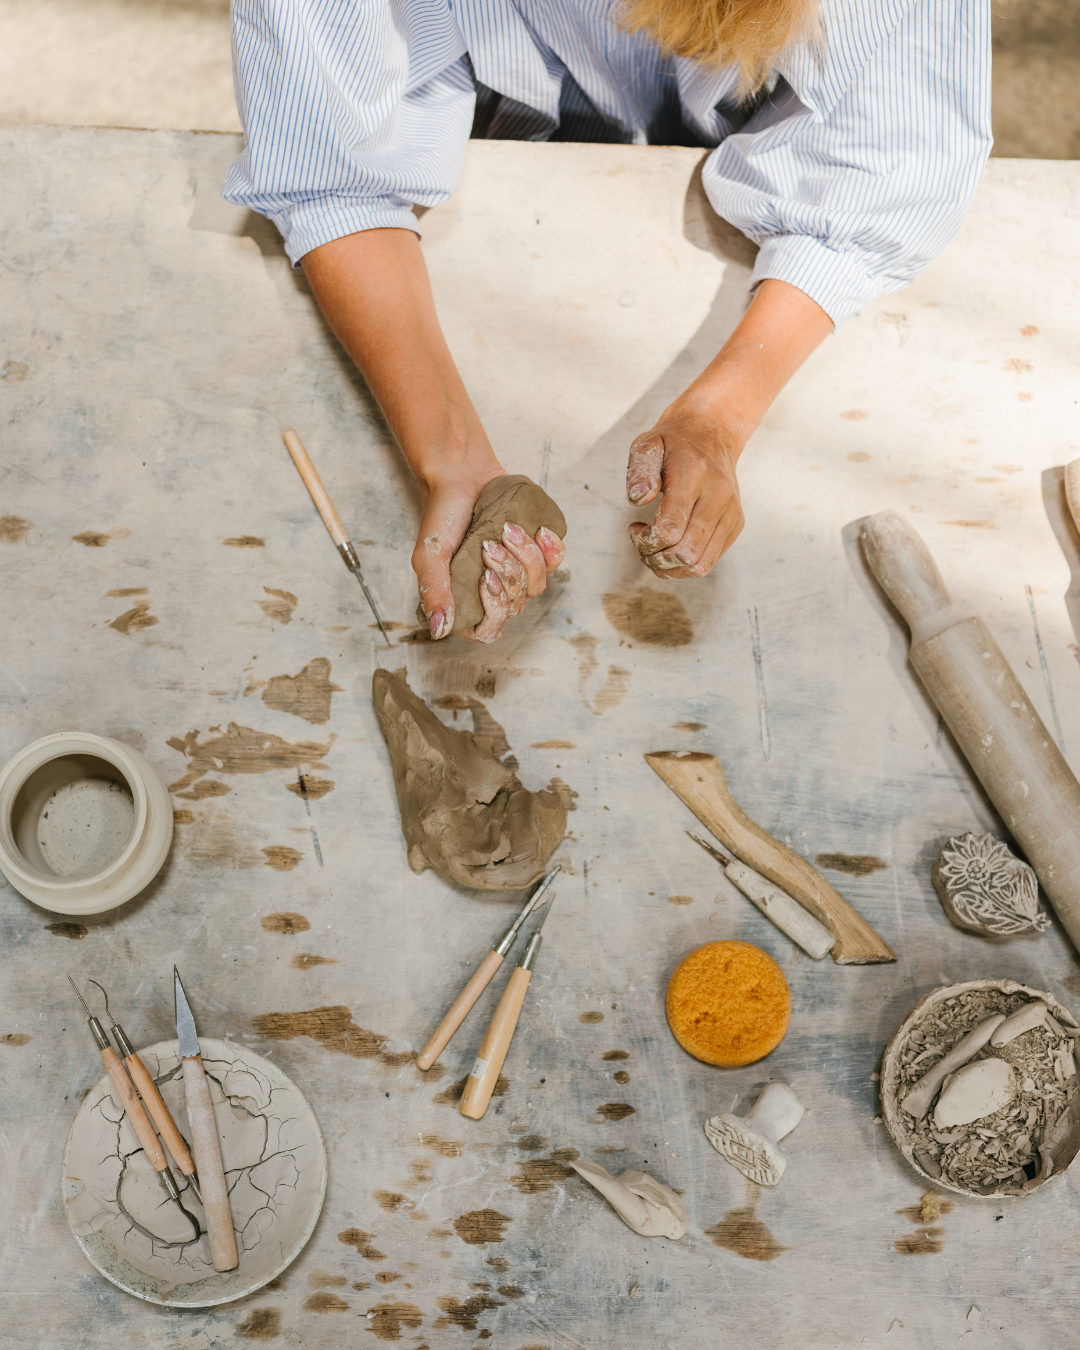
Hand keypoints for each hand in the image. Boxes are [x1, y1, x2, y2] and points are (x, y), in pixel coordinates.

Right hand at [413, 472, 564, 641]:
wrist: (462, 477)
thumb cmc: (442, 515)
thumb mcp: (429, 554)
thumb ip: (433, 591)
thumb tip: (438, 630)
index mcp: (465, 601)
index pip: (489, 629)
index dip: (494, 608)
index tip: (486, 577)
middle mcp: (492, 593)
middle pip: (516, 605)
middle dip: (506, 571)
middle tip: (488, 544)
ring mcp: (516, 574)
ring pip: (536, 584)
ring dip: (525, 555)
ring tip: (506, 528)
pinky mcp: (533, 553)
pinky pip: (554, 563)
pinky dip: (550, 547)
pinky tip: (538, 530)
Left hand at [626, 408, 744, 578]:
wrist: (712, 433)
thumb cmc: (672, 443)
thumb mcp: (648, 445)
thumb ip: (639, 471)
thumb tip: (637, 498)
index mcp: (695, 474)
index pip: (670, 528)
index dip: (645, 541)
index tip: (635, 528)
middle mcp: (719, 494)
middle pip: (685, 551)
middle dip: (655, 559)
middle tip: (642, 546)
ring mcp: (732, 511)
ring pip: (700, 564)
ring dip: (670, 568)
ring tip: (655, 552)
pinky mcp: (737, 523)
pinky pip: (710, 561)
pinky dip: (685, 564)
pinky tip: (673, 545)